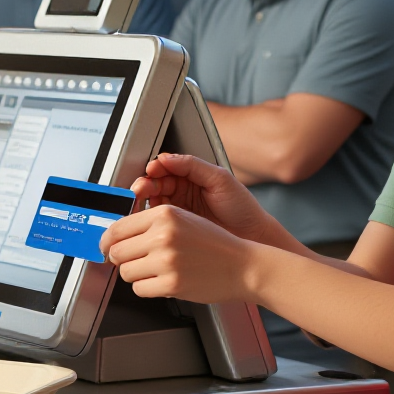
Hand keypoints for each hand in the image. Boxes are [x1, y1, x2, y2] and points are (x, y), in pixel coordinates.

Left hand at [102, 203, 261, 304]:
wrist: (243, 266)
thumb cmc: (215, 244)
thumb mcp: (183, 219)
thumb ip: (150, 224)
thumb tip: (115, 237)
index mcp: (164, 214)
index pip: (117, 228)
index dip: (107, 241)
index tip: (105, 247)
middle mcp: (163, 235)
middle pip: (116, 252)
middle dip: (121, 259)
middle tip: (134, 261)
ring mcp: (166, 260)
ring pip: (126, 272)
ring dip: (135, 274)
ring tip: (155, 271)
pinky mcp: (171, 284)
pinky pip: (139, 289)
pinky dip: (147, 288)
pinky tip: (163, 281)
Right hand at [127, 153, 292, 249]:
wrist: (252, 236)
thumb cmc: (242, 208)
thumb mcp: (220, 178)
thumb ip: (192, 165)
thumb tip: (166, 157)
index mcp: (192, 175)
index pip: (166, 168)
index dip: (155, 169)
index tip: (151, 172)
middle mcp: (183, 191)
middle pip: (155, 184)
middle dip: (145, 185)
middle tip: (141, 189)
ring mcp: (180, 210)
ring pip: (153, 201)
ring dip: (144, 201)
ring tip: (141, 203)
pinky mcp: (178, 228)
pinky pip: (158, 221)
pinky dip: (149, 218)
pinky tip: (148, 218)